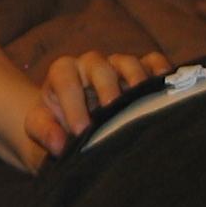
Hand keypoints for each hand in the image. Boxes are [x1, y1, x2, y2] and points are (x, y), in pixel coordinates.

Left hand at [34, 49, 172, 153]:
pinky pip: (153, 61)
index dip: (73, 104)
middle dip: (107, 89)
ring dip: (136, 81)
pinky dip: (161, 72)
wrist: (74, 117)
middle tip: (111, 111)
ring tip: (142, 103)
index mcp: (63, 72)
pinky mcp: (141, 68)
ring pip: (128, 63)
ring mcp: (117, 64)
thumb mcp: (40, 125)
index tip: (80, 131)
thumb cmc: (56, 120)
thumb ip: (44, 132)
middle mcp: (91, 64)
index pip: (66, 81)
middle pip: (100, 68)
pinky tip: (165, 90)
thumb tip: (59, 145)